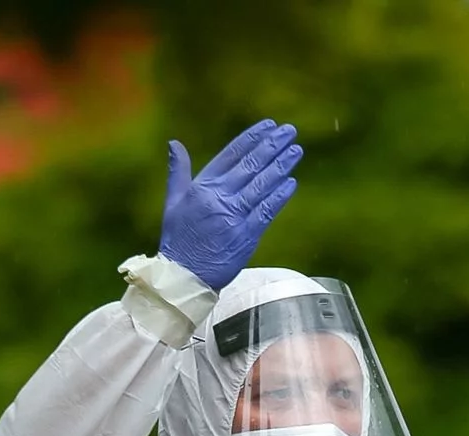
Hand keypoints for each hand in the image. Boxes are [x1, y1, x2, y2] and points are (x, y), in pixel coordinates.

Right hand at [159, 119, 301, 290]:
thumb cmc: (178, 239)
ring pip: (262, 185)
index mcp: (202, 187)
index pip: (231, 154)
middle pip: (251, 165)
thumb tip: (174, 143)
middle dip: (272, 146)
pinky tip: (291, 182)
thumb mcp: (172, 201)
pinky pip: (267, 211)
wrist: (183, 277)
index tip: (268, 125)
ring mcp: (234, 216)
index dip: (252, 138)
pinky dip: (280, 196)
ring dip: (281, 166)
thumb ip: (178, 171)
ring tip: (296, 150)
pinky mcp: (246, 235)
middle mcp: (219, 198)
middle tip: (290, 131)